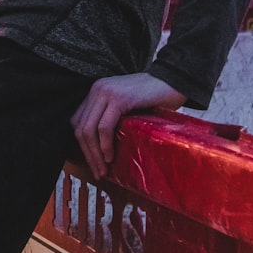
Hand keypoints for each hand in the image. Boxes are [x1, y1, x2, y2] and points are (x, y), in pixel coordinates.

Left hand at [70, 73, 186, 179]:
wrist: (174, 81)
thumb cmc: (155, 98)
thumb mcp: (127, 108)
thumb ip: (112, 119)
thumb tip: (103, 150)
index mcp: (96, 92)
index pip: (78, 122)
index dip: (83, 145)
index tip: (93, 163)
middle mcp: (97, 90)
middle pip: (80, 127)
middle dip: (87, 153)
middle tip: (98, 172)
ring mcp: (106, 92)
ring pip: (89, 129)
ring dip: (94, 153)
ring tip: (103, 168)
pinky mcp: (119, 98)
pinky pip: (104, 127)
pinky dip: (104, 144)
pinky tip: (110, 156)